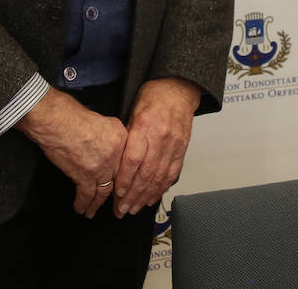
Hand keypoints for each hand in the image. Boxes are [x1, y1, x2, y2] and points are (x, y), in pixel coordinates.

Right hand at [15, 88, 126, 217]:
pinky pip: (86, 194)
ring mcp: (101, 167)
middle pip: (119, 180)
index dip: (125, 177)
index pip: (128, 163)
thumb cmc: (74, 116)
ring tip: (94, 211)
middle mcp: (115, 155)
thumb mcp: (105, 120)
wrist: (58, 121)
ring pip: (103, 191)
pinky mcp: (84, 175)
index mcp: (121, 139)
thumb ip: (113, 135)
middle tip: (115, 206)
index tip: (124, 186)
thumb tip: (112, 145)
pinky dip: (83, 203)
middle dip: (117, 196)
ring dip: (97, 204)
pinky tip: (81, 209)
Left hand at [112, 77, 200, 217]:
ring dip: (146, 196)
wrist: (178, 88)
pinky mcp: (182, 149)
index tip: (117, 193)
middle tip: (122, 210)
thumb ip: (126, 136)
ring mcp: (174, 144)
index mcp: (145, 126)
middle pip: (146, 173)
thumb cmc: (153, 96)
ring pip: (159, 177)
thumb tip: (115, 160)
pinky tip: (152, 198)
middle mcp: (160, 137)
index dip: (126, 179)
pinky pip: (172, 173)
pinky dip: (162, 188)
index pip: (134, 159)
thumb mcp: (132, 110)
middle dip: (133, 195)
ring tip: (134, 209)